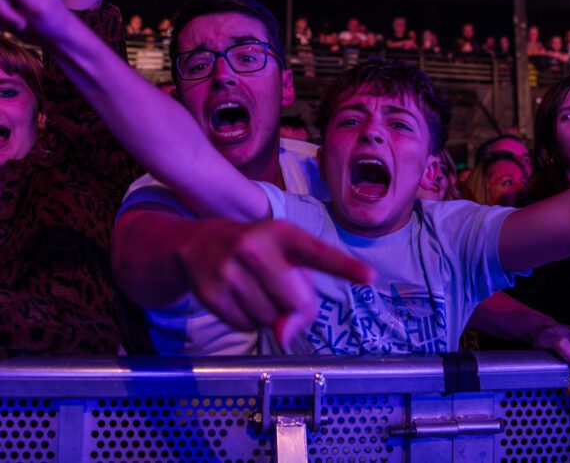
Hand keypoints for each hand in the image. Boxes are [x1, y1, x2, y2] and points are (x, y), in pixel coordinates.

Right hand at [177, 219, 374, 348]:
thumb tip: (285, 335)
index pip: (318, 253)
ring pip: (272, 320)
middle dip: (297, 307)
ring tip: (256, 289)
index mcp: (282, 234)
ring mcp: (230, 272)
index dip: (345, 268)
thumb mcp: (282, 256)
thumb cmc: (257, 250)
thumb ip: (301, 292)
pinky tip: (240, 298)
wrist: (199, 243)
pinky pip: (248, 327)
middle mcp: (254, 249)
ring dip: (271, 315)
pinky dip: (249, 321)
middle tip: (283, 292)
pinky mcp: (212, 295)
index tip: (370, 276)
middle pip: (296, 302)